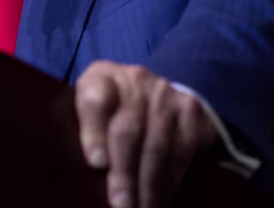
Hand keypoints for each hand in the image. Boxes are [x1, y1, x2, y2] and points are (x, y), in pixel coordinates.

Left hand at [75, 60, 218, 207]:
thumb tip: (84, 174)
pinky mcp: (190, 110)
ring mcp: (165, 93)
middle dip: (124, 172)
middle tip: (121, 204)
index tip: (96, 163)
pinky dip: (171, 179)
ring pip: (157, 144)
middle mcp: (134, 79)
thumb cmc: (111, 114)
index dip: (93, 131)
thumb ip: (83, 135)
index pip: (95, 98)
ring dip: (149, 184)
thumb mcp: (91, 115)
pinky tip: (162, 198)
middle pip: (127, 129)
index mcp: (101, 78)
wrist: (153, 94)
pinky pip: (181, 149)